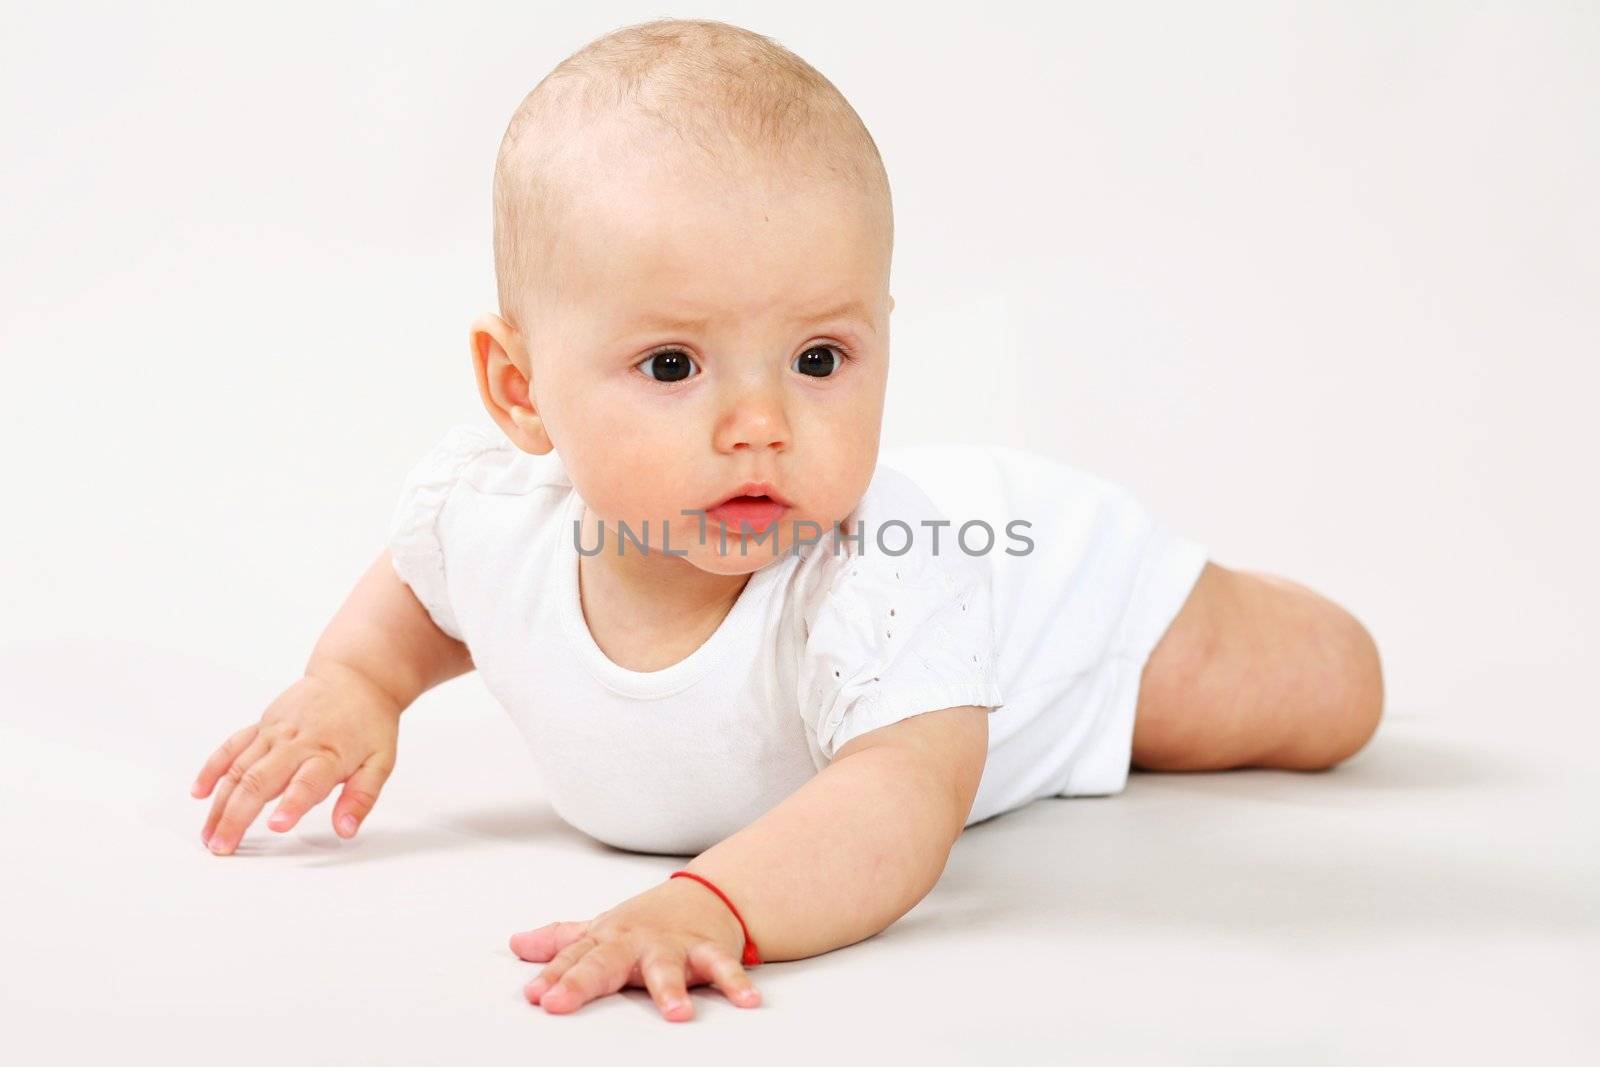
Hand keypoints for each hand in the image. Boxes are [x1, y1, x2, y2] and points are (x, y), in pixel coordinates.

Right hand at [190, 664, 401, 854]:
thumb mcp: (381, 760)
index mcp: (328, 754)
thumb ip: (362, 797)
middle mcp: (296, 742)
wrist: (356, 676)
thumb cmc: (369, 722)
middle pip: (259, 781)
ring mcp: (274, 732)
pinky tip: (200, 792)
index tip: (276, 826)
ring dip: (219, 804)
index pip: (307, 783)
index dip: (292, 805)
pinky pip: (231, 746)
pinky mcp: (262, 725)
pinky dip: (213, 768)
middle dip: (237, 816)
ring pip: (238, 769)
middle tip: (222, 848)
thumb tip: (346, 830)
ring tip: (207, 836)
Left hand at [511, 876, 763, 1020]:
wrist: (704, 895)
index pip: (573, 959)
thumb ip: (561, 941)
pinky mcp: (708, 950)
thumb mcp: (600, 928)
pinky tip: (746, 1001)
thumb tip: (517, 945)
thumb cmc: (646, 921)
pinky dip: (736, 983)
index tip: (536, 997)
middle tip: (560, 1001)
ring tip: (676, 1015)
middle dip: (582, 981)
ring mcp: (673, 946)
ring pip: (668, 967)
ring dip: (671, 989)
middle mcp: (636, 942)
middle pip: (605, 961)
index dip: (553, 977)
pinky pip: (723, 967)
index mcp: (607, 939)